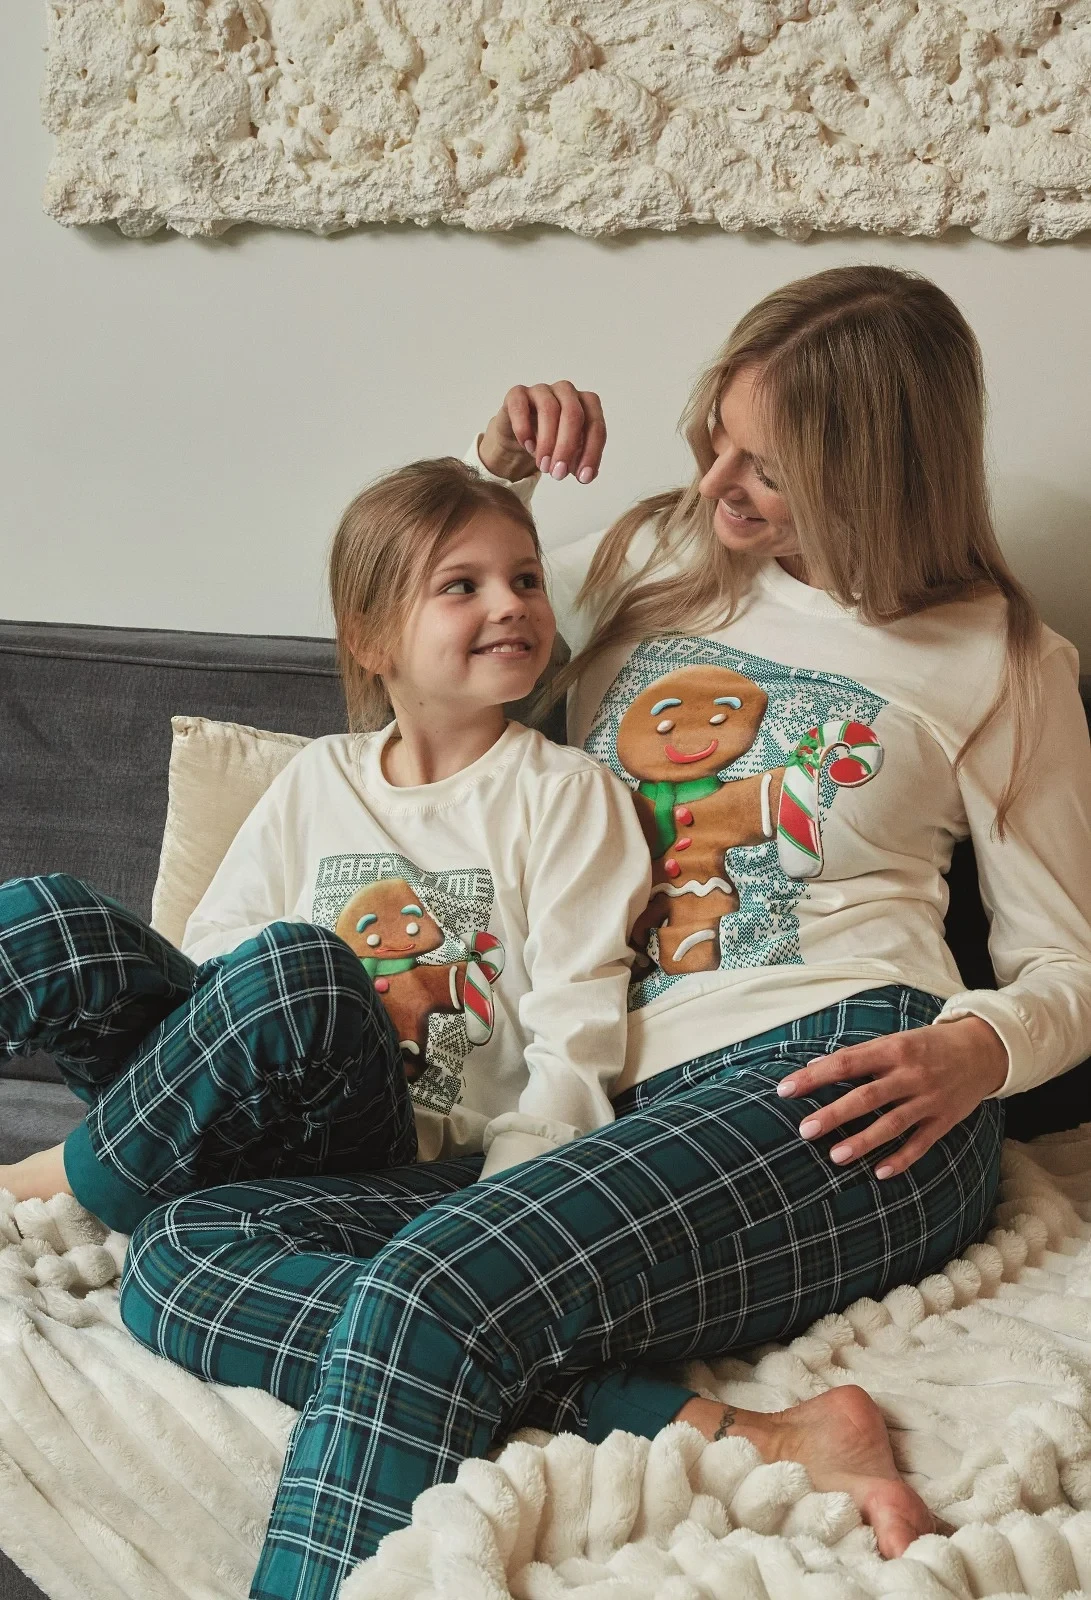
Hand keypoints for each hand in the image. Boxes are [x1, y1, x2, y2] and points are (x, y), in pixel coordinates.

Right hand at [479, 382, 605, 485]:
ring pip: (549, 409)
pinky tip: (527, 447)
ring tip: (543, 466)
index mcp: (586, 404)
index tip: (584, 478)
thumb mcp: (571, 455)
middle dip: (567, 447)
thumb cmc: (552, 443)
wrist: (521, 439)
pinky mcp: (517, 394)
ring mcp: (541, 390)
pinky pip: (520, 406)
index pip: (595, 425)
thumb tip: (587, 475)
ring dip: (547, 442)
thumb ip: (581, 462)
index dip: (592, 452)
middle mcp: (566, 392)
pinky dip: (524, 429)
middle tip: (559, 473)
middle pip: (573, 414)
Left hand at [777, 1015, 1007, 1177]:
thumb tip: (815, 1066)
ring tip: (835, 1156)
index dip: (815, 1076)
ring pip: (893, 1123)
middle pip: (867, 1096)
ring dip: (863, 1141)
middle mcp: (910, 1074)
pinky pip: (921, 1143)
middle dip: (835, 1114)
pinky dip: (902, 1159)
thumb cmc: (927, 1046)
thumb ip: (859, 1056)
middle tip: (805, 1129)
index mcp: (893, 1049)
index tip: (785, 1089)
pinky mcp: (944, 1120)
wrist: (983, 1050)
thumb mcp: (895, 1040)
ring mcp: (929, 1099)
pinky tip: (880, 1172)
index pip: (846, 1062)